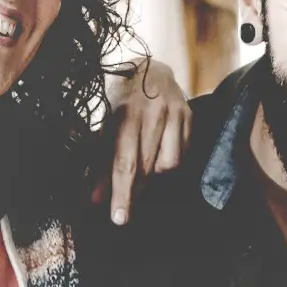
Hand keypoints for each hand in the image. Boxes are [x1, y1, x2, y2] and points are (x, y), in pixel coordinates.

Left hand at [99, 58, 190, 224]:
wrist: (149, 68)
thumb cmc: (120, 100)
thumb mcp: (105, 125)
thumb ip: (101, 162)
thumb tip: (95, 200)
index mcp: (126, 112)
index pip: (125, 161)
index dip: (121, 193)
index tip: (118, 218)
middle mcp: (153, 111)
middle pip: (147, 167)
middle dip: (134, 192)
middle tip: (123, 207)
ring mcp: (176, 113)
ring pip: (169, 165)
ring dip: (154, 178)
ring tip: (142, 175)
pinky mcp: (191, 117)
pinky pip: (184, 156)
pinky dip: (169, 166)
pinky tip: (158, 161)